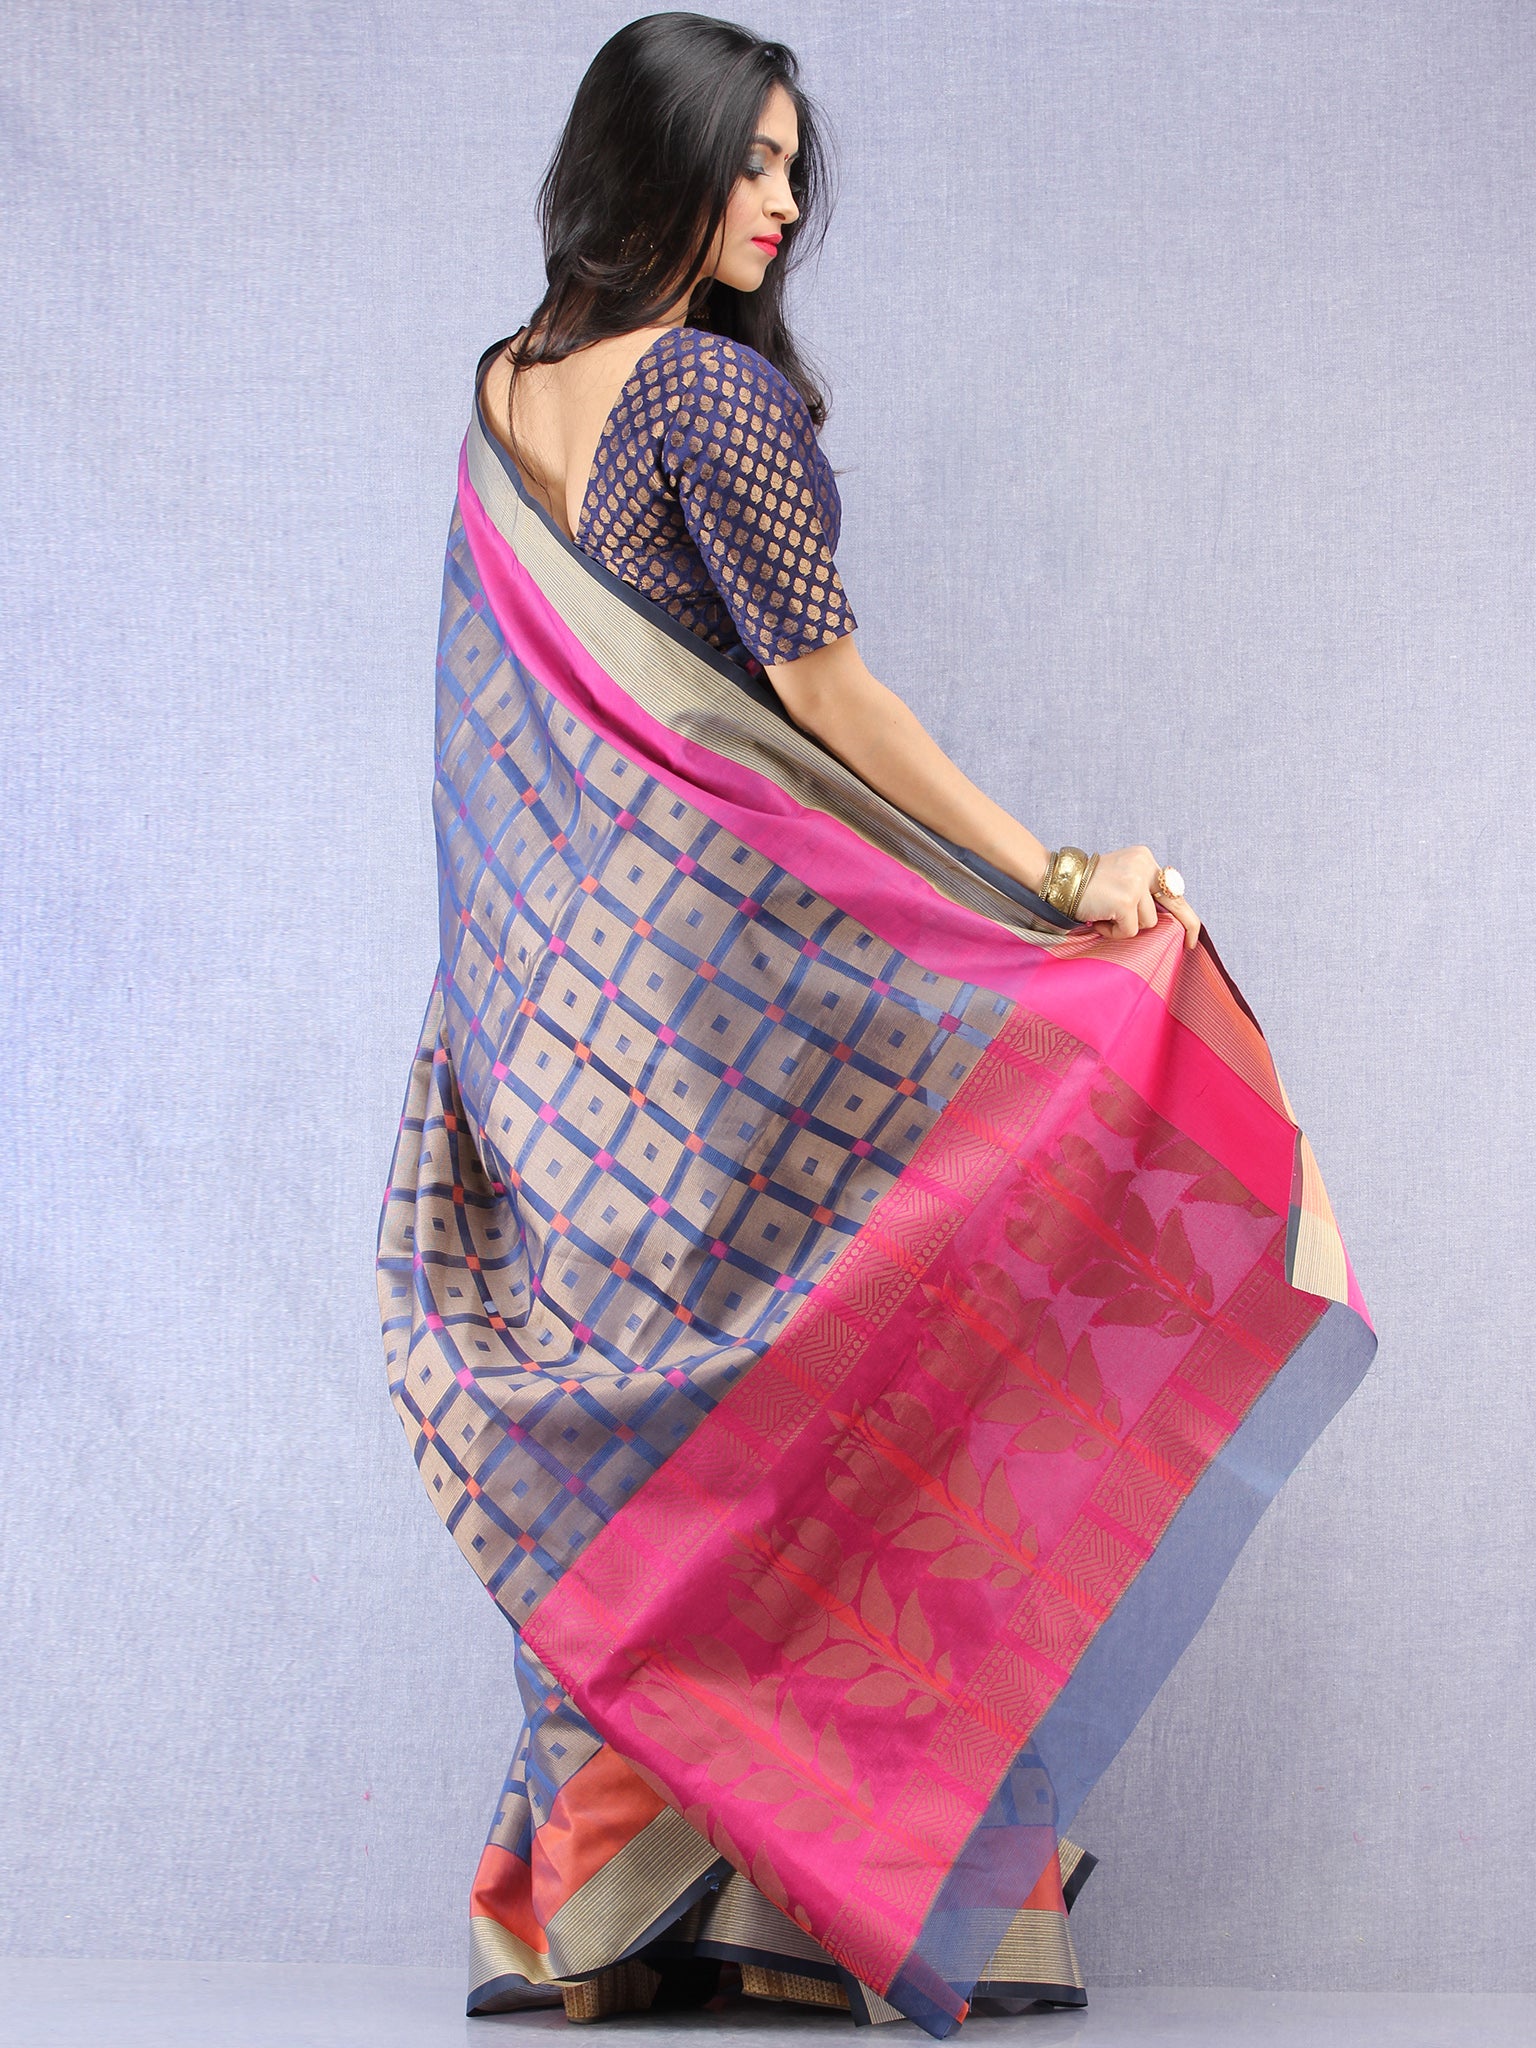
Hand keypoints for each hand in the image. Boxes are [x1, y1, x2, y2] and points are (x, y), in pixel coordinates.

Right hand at [1076, 844, 1200, 950]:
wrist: (1058, 880)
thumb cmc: (1086, 885)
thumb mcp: (1120, 877)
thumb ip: (1142, 889)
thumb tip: (1167, 916)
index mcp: (1145, 858)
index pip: (1172, 887)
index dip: (1183, 911)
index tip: (1190, 931)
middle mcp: (1144, 866)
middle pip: (1175, 903)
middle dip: (1187, 925)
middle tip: (1190, 944)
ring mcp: (1136, 883)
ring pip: (1148, 922)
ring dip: (1127, 925)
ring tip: (1106, 915)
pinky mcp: (1126, 900)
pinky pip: (1130, 931)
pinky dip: (1114, 932)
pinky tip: (1099, 920)